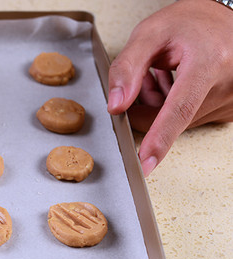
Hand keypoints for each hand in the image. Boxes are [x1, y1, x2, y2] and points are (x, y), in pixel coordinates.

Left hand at [107, 0, 232, 175]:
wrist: (224, 18)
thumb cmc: (191, 22)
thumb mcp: (150, 33)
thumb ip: (127, 68)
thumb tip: (115, 105)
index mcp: (209, 63)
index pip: (179, 109)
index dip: (159, 137)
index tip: (146, 161)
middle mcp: (226, 85)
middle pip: (168, 119)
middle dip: (146, 105)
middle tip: (147, 76)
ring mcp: (230, 101)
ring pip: (177, 123)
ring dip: (160, 105)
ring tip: (165, 73)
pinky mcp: (229, 110)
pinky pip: (191, 120)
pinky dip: (177, 107)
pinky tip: (180, 84)